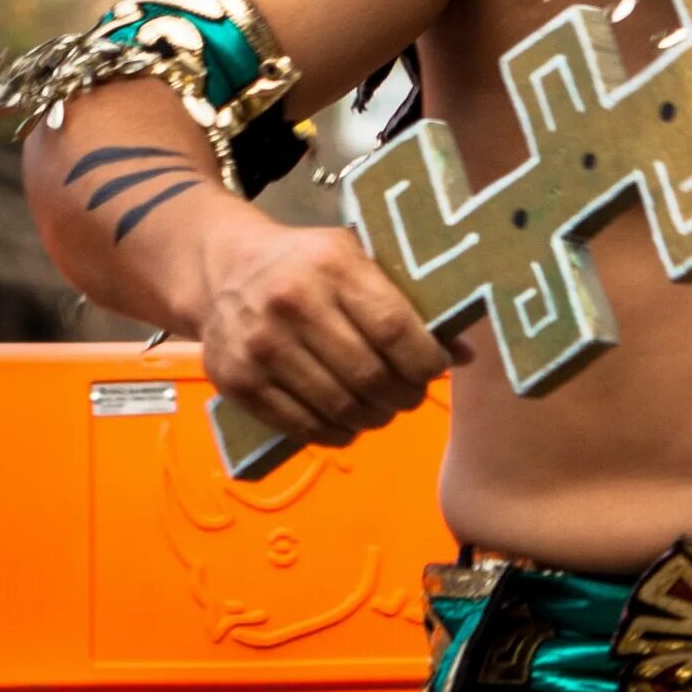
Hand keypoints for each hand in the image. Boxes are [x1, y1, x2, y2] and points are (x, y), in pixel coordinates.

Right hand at [199, 217, 456, 449]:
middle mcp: (293, 304)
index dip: (425, 360)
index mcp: (332, 265)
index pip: (392, 327)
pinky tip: (348, 423)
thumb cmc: (307, 262)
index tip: (437, 368)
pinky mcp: (238, 382)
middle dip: (403, 395)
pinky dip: (335, 434)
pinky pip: (301, 426)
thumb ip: (405, 301)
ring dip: (372, 417)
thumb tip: (465, 354)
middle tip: (412, 396)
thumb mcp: (356, 258)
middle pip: (369, 374)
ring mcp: (261, 347)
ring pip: (338, 406)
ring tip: (382, 410)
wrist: (226, 270)